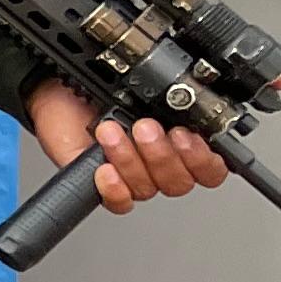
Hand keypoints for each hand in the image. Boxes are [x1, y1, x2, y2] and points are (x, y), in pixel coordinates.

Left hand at [25, 77, 236, 215]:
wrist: (56, 90)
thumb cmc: (100, 84)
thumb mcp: (144, 79)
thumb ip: (180, 86)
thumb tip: (224, 80)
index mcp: (181, 139)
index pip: (212, 168)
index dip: (206, 160)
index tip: (188, 137)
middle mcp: (160, 161)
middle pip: (180, 182)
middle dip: (163, 155)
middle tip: (145, 127)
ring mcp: (132, 175)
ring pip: (149, 188)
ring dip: (131, 160)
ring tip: (112, 132)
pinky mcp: (102, 185)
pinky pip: (120, 202)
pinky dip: (115, 189)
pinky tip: (104, 169)